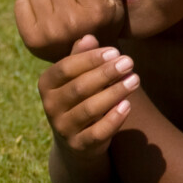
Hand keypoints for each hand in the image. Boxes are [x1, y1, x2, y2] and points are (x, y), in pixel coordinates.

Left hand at [15, 0, 124, 61]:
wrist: (84, 59)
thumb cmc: (101, 21)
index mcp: (96, 12)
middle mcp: (73, 23)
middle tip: (70, 3)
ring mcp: (50, 32)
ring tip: (57, 10)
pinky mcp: (31, 38)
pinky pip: (21, 3)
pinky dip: (30, 6)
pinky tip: (44, 17)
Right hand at [38, 35, 138, 157]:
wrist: (76, 140)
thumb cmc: (80, 97)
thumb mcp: (77, 76)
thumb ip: (81, 57)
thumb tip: (89, 37)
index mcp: (46, 84)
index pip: (66, 68)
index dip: (91, 59)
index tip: (115, 51)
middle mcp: (50, 106)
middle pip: (79, 87)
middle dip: (106, 73)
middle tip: (129, 62)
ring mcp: (64, 128)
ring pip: (90, 109)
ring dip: (114, 92)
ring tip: (135, 80)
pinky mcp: (79, 145)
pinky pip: (97, 132)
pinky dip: (113, 119)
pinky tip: (127, 105)